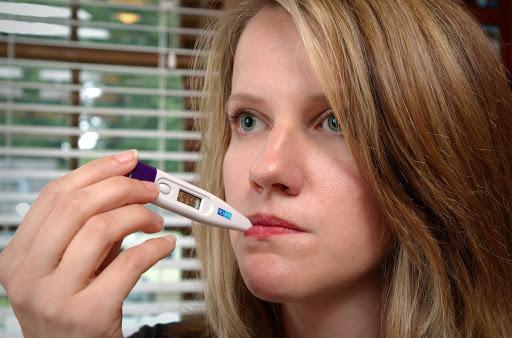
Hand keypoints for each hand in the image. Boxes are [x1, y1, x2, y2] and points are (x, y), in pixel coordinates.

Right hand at [0, 150, 174, 337]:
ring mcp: (55, 296)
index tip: (129, 160)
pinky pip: (131, 263)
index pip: (55, 195)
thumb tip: (129, 182)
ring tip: (157, 222)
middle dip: (122, 187)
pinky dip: (156, 247)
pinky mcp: (88, 314)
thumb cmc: (76, 307)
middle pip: (76, 206)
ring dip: (140, 215)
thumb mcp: (70, 266)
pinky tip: (166, 245)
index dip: (97, 170)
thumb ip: (89, 228)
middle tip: (152, 188)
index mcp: (19, 256)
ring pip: (101, 228)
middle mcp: (29, 274)